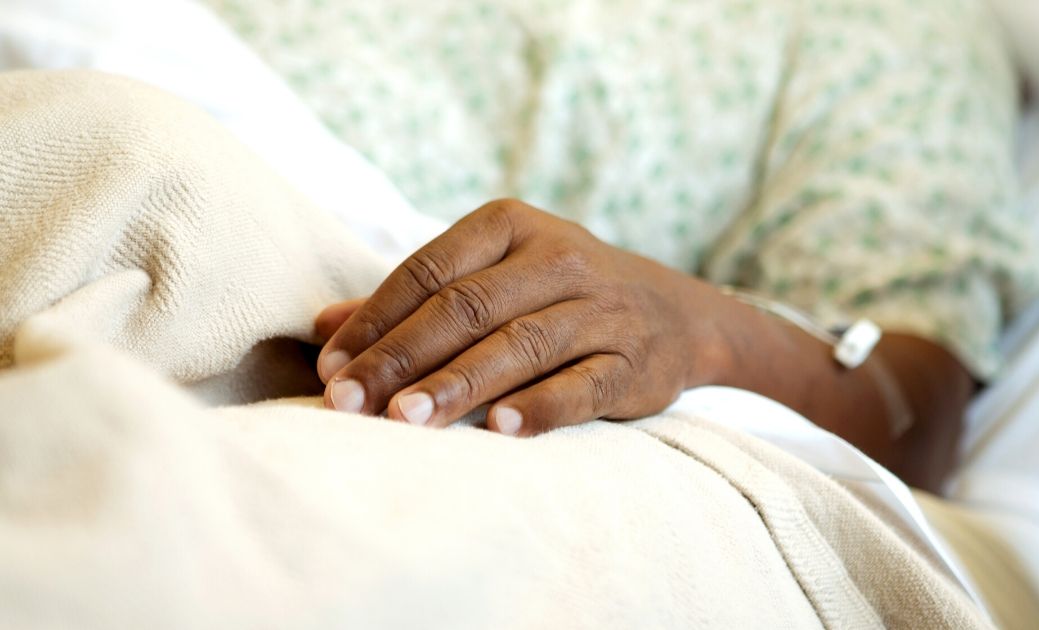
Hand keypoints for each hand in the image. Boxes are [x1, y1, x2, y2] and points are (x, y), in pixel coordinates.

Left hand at [313, 199, 724, 435]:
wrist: (676, 313)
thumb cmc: (558, 294)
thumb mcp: (494, 276)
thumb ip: (415, 300)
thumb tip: (323, 328)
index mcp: (511, 226)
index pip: (430, 271)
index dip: (376, 321)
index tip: (330, 371)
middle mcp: (558, 259)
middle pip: (467, 309)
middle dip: (402, 358)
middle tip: (350, 404)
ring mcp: (600, 310)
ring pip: (520, 345)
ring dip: (458, 385)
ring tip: (405, 421)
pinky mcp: (633, 361)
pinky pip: (583, 384)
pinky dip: (543, 406)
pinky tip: (501, 430)